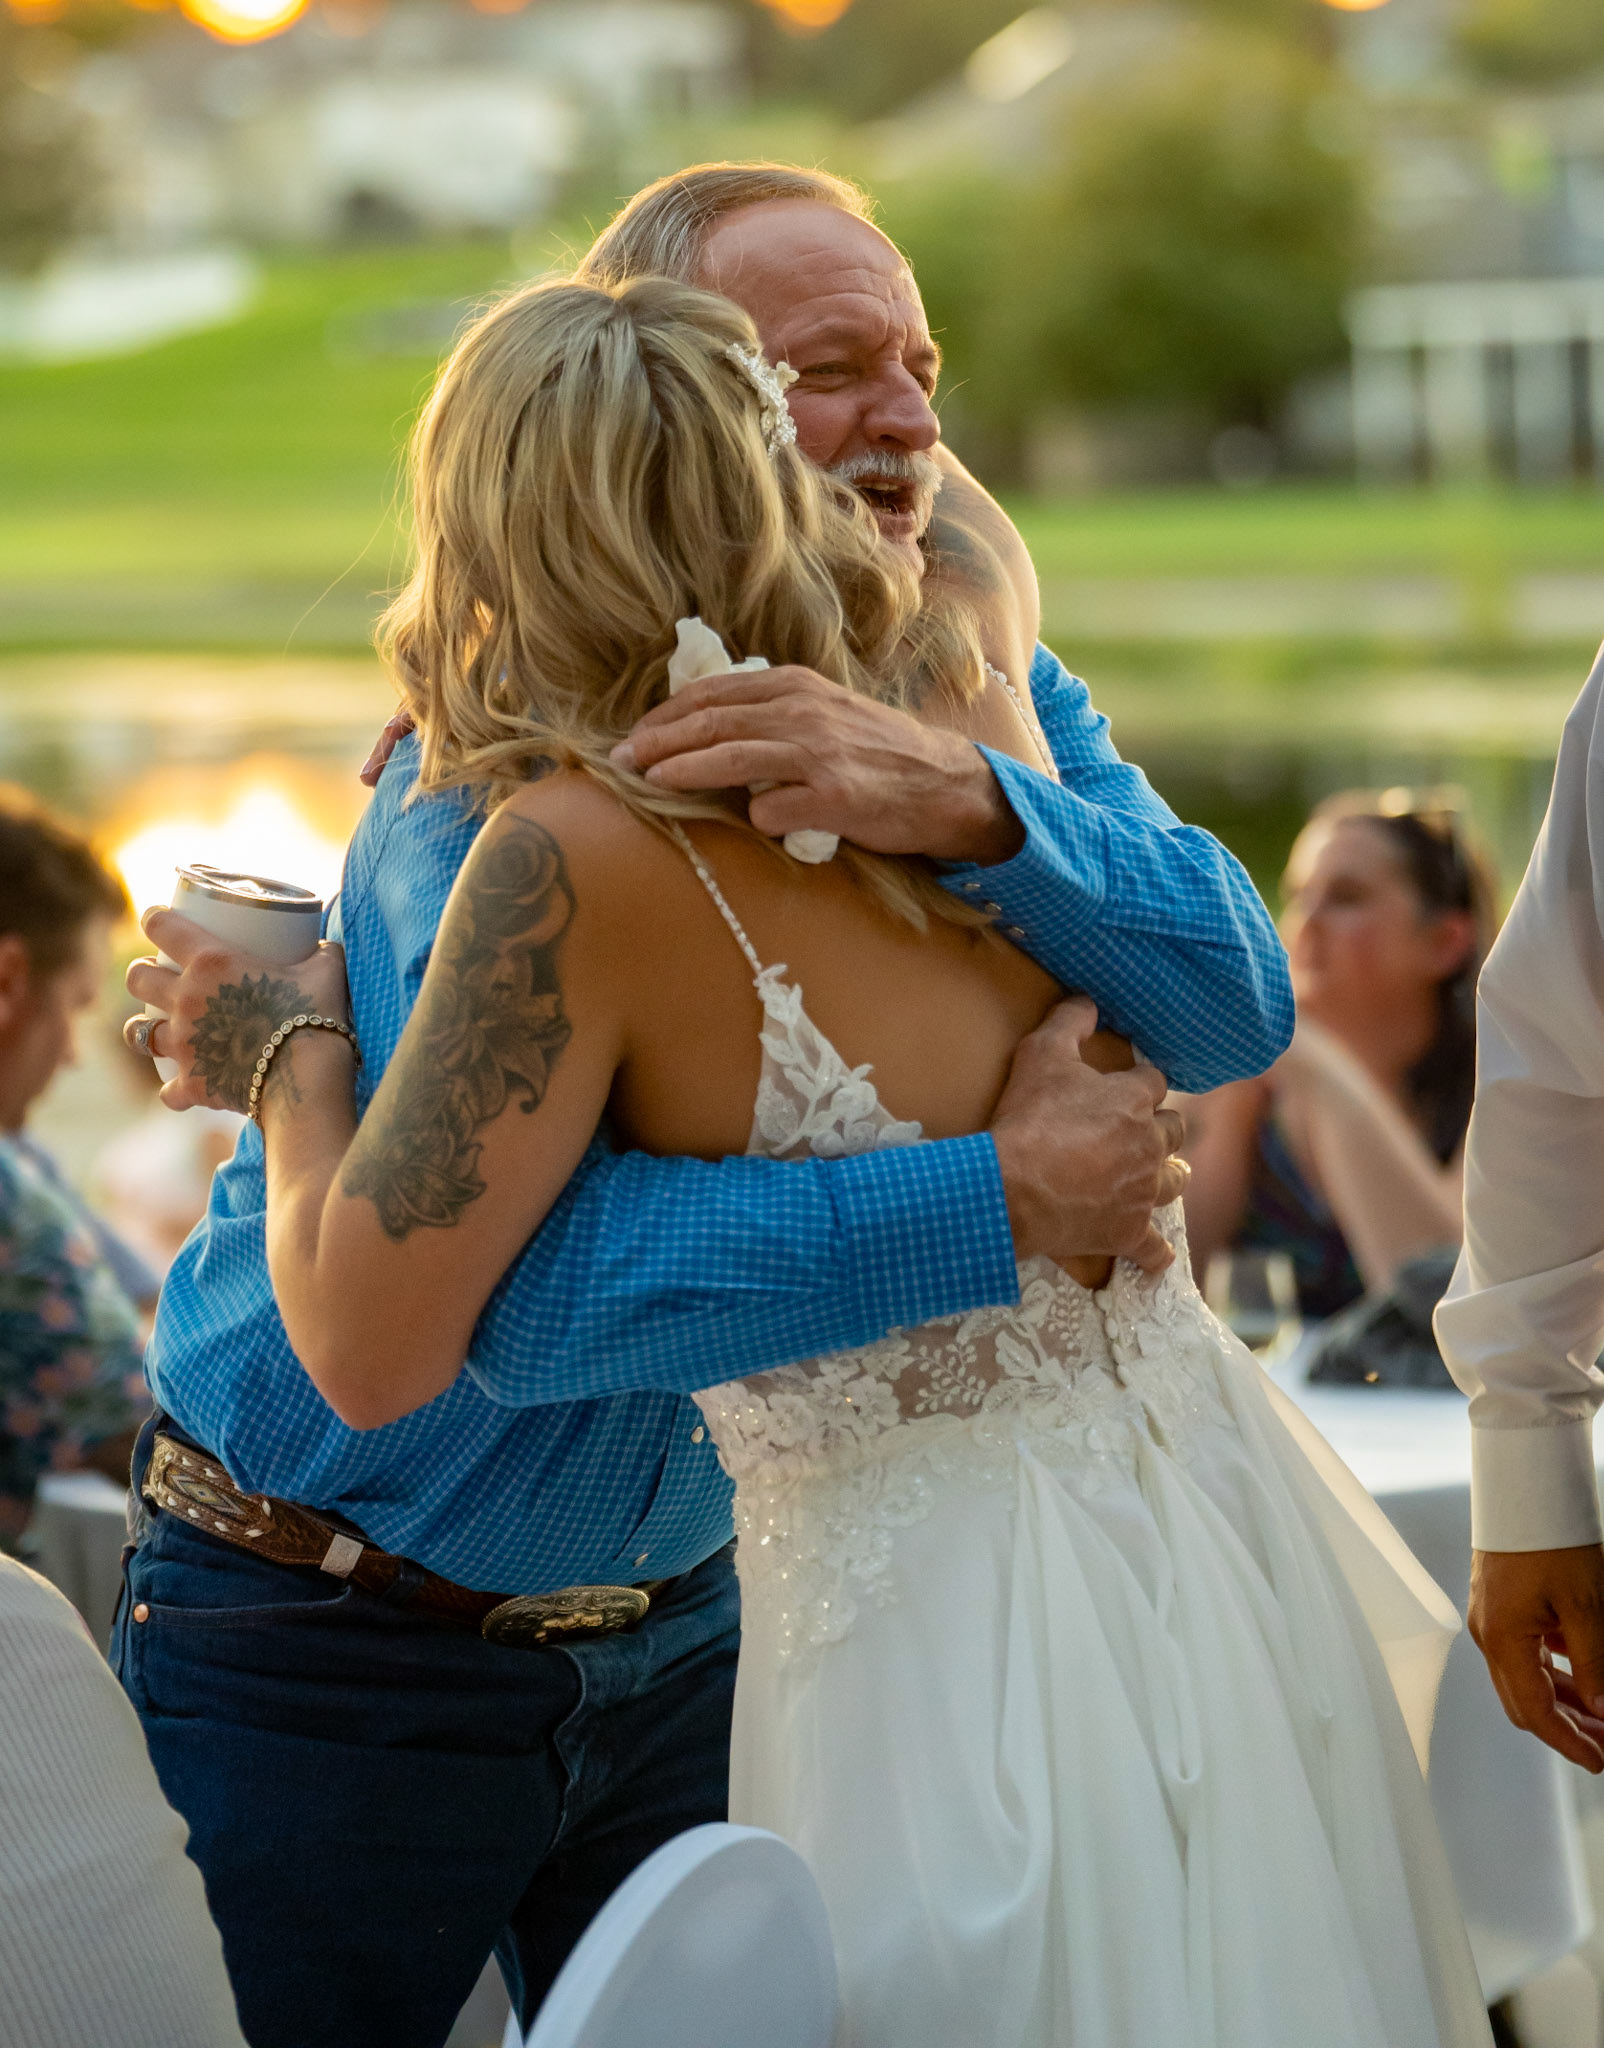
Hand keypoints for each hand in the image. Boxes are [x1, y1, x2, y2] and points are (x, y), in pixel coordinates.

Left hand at [125, 907, 350, 1115]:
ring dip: (141, 1029)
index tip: (157, 919)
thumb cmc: (317, 1015)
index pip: (161, 926)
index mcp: (211, 962)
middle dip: (142, 974)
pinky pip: (168, 1091)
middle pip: (138, 978)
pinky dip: (176, 1089)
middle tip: (158, 976)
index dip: (155, 919)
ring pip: (136, 1033)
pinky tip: (185, 1089)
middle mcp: (186, 999)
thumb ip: (322, 954)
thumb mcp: (326, 971)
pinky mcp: (192, 1083)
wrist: (307, 1079)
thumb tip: (326, 949)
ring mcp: (183, 1044)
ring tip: (155, 1030)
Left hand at [610, 666, 1025, 866]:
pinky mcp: (835, 797)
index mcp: (797, 686)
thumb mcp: (825, 713)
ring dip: (684, 769)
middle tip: (621, 758)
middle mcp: (804, 712)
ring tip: (648, 779)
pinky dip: (757, 817)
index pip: (715, 693)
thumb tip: (710, 726)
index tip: (635, 734)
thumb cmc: (878, 754)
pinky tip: (750, 823)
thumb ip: (774, 713)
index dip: (668, 714)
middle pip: (713, 721)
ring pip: (733, 756)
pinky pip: (777, 809)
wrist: (945, 784)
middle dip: (660, 739)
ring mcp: (819, 754)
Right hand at [987, 998, 1185, 1273]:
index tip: (1129, 1088)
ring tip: (1161, 1176)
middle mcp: (1150, 1144)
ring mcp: (1143, 1192)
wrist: (1012, 1187)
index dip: (1141, 1083)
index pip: (1155, 1082)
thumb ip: (1068, 1022)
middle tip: (1141, 1132)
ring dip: (1169, 1176)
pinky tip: (1155, 1257)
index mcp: (1134, 1100)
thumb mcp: (1040, 1054)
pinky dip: (1154, 1253)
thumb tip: (1087, 999)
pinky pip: (1154, 1249)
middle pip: (1174, 1131)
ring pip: (1175, 1182)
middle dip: (1161, 1129)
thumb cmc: (1028, 1118)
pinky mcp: (1129, 1232)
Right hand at [1469, 1544, 1603, 1771]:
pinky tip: (1584, 1677)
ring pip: (1525, 1680)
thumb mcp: (1586, 1606)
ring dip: (1563, 1703)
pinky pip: (1525, 1655)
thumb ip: (1593, 1664)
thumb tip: (1603, 1711)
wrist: (1525, 1488)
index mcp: (1503, 1638)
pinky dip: (1554, 1675)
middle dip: (1567, 1729)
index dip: (1568, 1742)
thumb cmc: (1552, 1538)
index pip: (1535, 1711)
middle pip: (1524, 1702)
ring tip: (1602, 1716)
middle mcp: (1489, 1634)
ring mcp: (1492, 1620)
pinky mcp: (1500, 1607)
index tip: (1600, 1761)